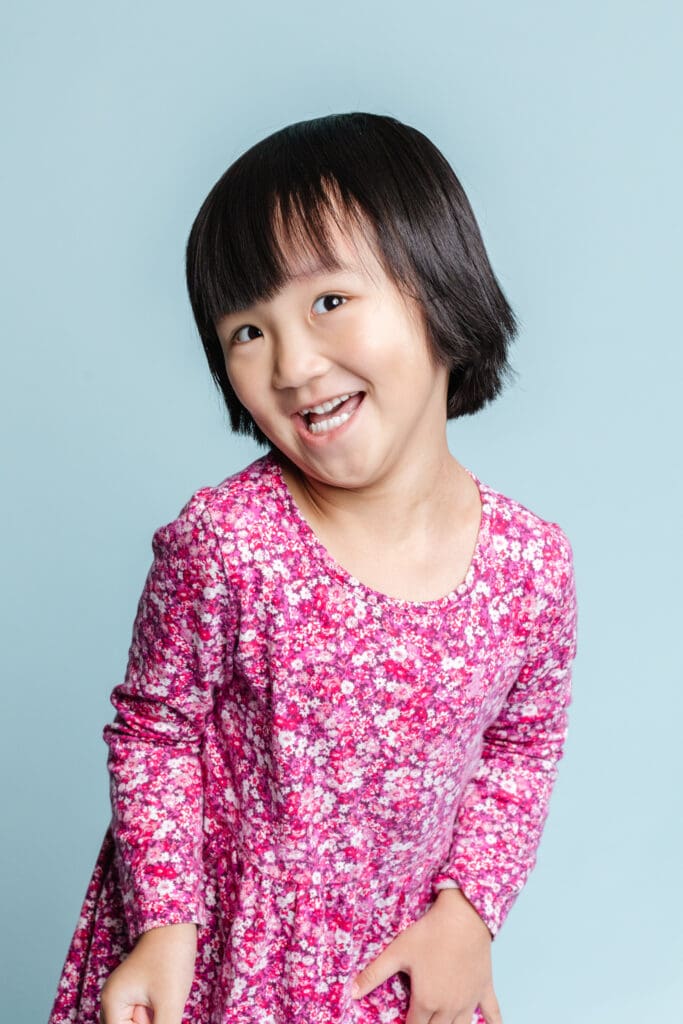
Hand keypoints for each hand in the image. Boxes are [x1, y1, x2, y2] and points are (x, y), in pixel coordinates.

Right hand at [99, 922, 197, 1023]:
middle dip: (152, 1021)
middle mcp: (113, 1001)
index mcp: (112, 1003)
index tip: (162, 1015)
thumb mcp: (170, 1002)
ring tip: (165, 998)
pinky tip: (167, 999)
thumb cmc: (171, 956)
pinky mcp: (139, 992)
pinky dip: (159, 1014)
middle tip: (162, 1004)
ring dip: (156, 1018)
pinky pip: (146, 1016)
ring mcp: (125, 996)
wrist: (177, 923)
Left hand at [351, 888, 501, 1022]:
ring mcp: (469, 1000)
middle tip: (420, 1022)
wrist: (464, 916)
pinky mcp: (484, 988)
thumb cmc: (430, 933)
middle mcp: (449, 1007)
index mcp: (426, 1001)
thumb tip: (351, 992)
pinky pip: (492, 1014)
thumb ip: (373, 974)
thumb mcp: (397, 952)